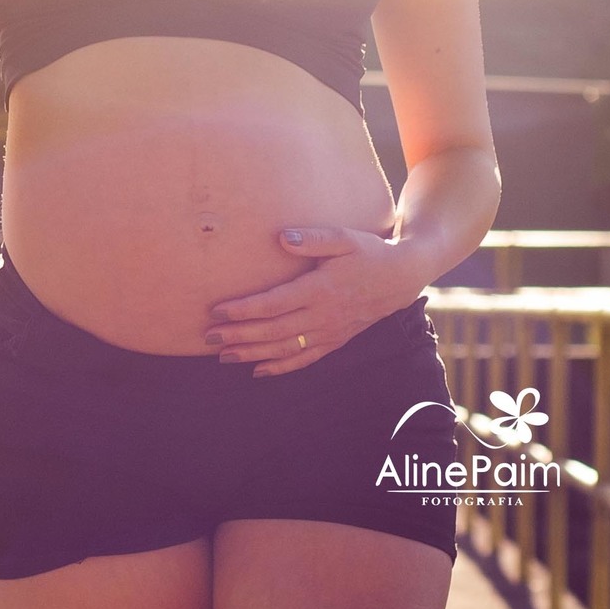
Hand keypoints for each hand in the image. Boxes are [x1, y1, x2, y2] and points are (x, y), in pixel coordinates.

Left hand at [203, 225, 420, 376]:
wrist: (400, 277)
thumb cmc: (367, 252)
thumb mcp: (343, 238)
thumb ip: (312, 238)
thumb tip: (281, 238)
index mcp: (320, 290)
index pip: (275, 304)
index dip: (245, 309)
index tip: (218, 310)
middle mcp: (323, 316)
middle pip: (274, 331)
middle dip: (239, 335)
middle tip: (209, 338)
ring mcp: (329, 332)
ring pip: (285, 349)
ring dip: (252, 354)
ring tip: (223, 357)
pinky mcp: (335, 341)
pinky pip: (304, 359)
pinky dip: (280, 367)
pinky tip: (258, 371)